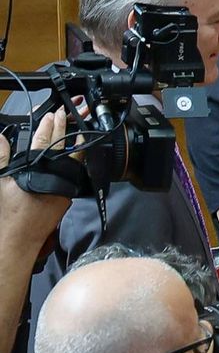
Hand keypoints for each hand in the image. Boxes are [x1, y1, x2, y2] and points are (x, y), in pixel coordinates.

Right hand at [0, 108, 75, 245]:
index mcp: (37, 171)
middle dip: (64, 128)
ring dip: (74, 143)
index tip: (52, 115)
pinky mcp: (67, 197)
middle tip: (65, 113)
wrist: (18, 238)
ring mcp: (65, 188)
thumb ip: (0, 158)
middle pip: (64, 148)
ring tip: (77, 129)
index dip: (48, 127)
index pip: (45, 142)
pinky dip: (74, 160)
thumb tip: (0, 138)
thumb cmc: (7, 211)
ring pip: (74, 161)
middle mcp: (56, 178)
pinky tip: (74, 153)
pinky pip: (74, 173)